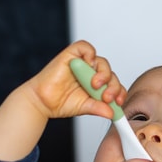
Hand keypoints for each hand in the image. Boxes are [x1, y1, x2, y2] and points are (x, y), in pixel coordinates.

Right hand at [0, 40, 125, 161]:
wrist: (42, 102)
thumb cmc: (61, 103)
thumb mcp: (85, 107)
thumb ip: (99, 108)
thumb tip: (113, 113)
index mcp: (96, 85)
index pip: (114, 84)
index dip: (119, 92)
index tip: (119, 103)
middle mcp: (91, 73)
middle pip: (110, 74)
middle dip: (113, 86)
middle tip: (107, 98)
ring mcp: (82, 64)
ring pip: (101, 62)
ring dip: (103, 74)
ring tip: (96, 86)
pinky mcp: (71, 55)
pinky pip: (85, 47)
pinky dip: (90, 53)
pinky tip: (90, 65)